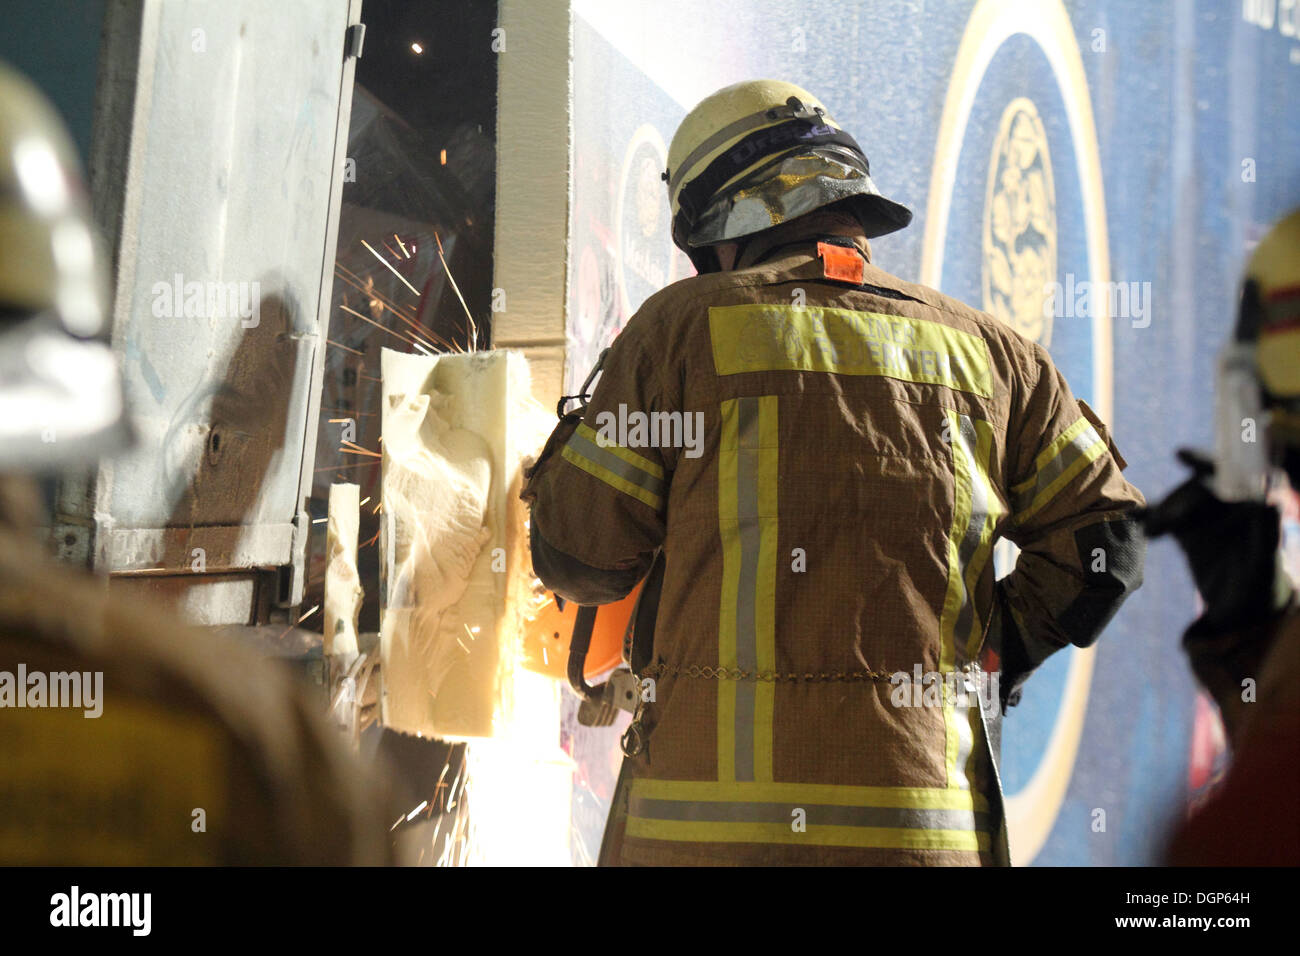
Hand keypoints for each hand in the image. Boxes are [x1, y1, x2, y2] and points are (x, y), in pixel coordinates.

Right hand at [1141, 449, 1280, 630]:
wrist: (1239, 613)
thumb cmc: (1260, 588)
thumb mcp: (1264, 564)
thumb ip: (1267, 534)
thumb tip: (1272, 502)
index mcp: (1252, 505)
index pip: (1232, 472)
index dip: (1206, 460)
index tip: (1180, 454)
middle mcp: (1228, 505)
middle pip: (1199, 489)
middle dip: (1182, 500)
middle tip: (1170, 520)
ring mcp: (1205, 517)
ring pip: (1178, 504)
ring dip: (1164, 513)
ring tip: (1152, 532)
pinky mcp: (1187, 532)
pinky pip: (1164, 520)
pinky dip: (1149, 518)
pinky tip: (1136, 520)